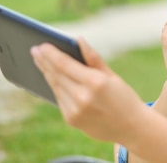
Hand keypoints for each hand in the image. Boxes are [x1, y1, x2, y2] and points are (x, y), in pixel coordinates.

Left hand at [31, 37, 146, 142]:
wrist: (131, 127)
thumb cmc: (124, 97)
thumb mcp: (112, 75)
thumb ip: (93, 58)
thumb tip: (79, 40)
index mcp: (95, 82)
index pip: (65, 64)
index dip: (51, 54)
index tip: (41, 45)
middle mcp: (82, 97)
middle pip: (56, 75)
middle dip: (44, 61)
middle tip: (35, 50)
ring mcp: (75, 110)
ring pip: (55, 87)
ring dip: (46, 73)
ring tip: (40, 62)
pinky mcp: (71, 119)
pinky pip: (59, 99)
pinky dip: (55, 86)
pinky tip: (51, 78)